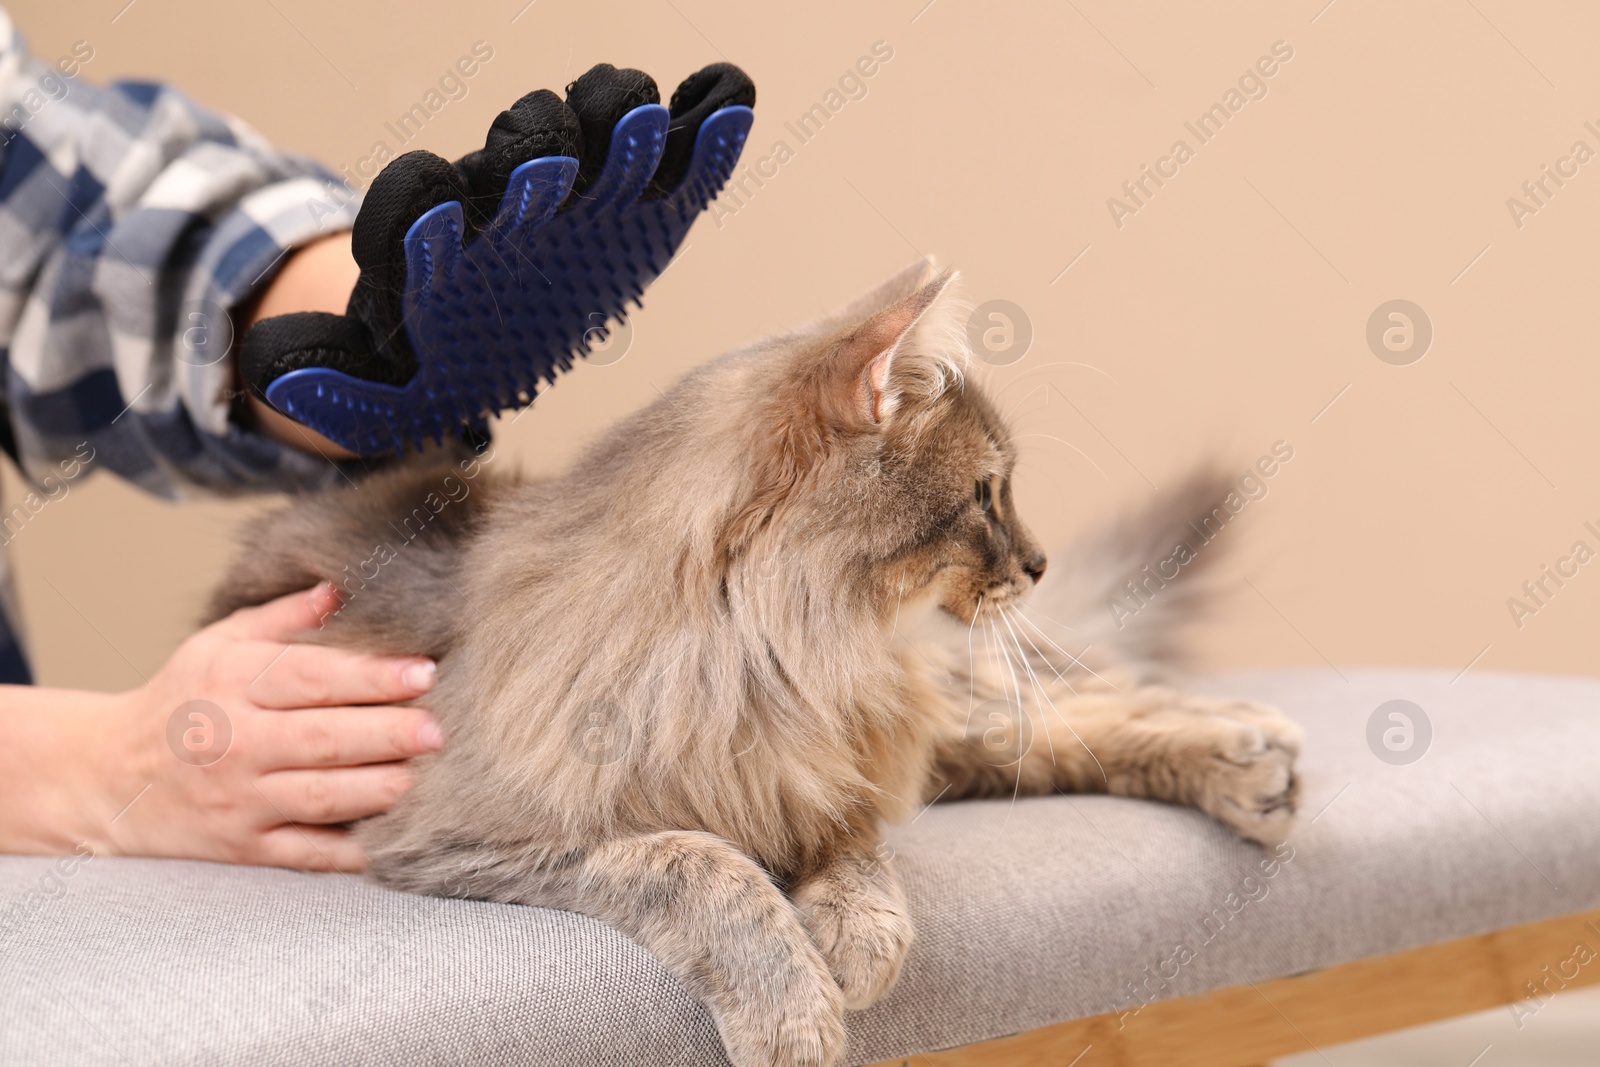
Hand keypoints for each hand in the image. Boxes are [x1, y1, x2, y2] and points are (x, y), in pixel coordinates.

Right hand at [87, 583, 441, 870]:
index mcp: (231, 682)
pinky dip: (348, 852)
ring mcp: (239, 800)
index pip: (310, 677)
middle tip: (438, 729)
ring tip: (422, 776)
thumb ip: (284, 617)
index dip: (370, 675)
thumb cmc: (182, 701)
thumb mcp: (218, 645)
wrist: (110, 777)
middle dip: (387, 734)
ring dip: (376, 788)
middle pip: (322, 739)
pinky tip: (391, 838)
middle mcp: (234, 742)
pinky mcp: (244, 847)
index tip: (424, 672)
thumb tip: (342, 588)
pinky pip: (305, 853)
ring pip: (318, 797)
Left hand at [239, 61, 754, 455]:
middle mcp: (503, 208)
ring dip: (607, 127)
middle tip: (550, 158)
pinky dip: (702, 134)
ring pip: (585, 139)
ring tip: (644, 121)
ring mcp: (575, 200)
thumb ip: (325, 377)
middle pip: (513, 157)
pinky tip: (728, 100)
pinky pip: (673, 167)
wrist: (477, 333)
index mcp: (434, 249)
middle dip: (532, 154)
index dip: (423, 208)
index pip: (418, 209)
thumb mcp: (364, 379)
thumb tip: (270, 375)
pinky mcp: (636, 213)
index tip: (433, 212)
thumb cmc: (422, 356)